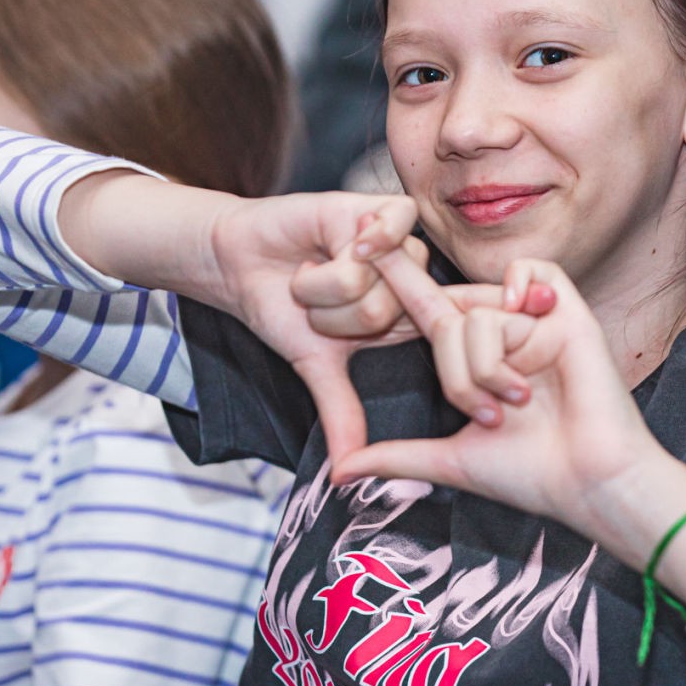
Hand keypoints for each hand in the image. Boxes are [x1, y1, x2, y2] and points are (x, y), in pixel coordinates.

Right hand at [203, 193, 427, 462]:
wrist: (241, 262)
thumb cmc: (281, 311)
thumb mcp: (315, 367)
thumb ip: (341, 414)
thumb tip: (347, 475)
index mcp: (406, 322)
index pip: (439, 340)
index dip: (437, 350)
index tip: (445, 375)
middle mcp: (409, 284)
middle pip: (386, 313)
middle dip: (334, 315)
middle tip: (317, 300)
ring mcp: (398, 246)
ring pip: (372, 280)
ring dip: (326, 282)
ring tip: (314, 269)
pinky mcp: (380, 210)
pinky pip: (394, 227)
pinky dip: (363, 239)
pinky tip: (342, 239)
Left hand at [334, 258, 670, 535]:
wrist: (590, 485)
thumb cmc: (532, 477)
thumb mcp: (449, 460)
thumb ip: (394, 456)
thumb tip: (338, 471)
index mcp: (478, 360)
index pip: (427, 311)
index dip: (396, 280)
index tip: (357, 249)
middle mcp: (507, 335)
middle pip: (446, 319)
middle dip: (453, 371)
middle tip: (484, 413)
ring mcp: (537, 323)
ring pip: (478, 315)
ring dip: (485, 367)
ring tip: (516, 402)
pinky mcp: (570, 313)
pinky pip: (532, 271)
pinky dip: (521, 285)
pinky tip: (527, 312)